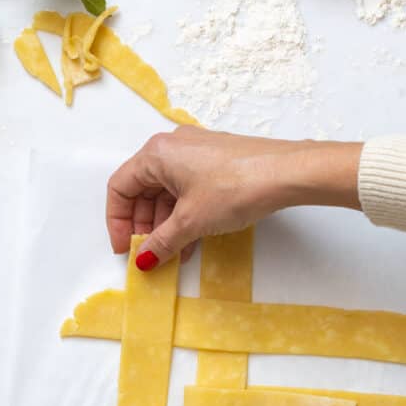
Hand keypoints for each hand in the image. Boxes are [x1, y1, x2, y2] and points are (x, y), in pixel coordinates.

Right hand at [106, 126, 362, 268]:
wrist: (287, 173)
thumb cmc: (235, 187)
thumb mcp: (191, 221)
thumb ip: (162, 242)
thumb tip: (144, 259)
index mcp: (156, 153)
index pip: (120, 187)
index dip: (117, 222)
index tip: (125, 248)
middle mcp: (172, 147)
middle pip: (142, 190)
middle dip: (143, 226)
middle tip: (148, 253)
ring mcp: (195, 153)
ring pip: (166, 192)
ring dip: (165, 225)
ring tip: (172, 254)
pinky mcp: (215, 162)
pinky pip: (187, 190)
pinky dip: (184, 215)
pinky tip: (191, 241)